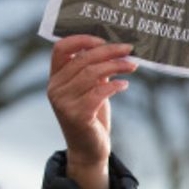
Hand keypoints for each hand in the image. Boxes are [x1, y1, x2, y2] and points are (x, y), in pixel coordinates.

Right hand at [46, 35, 136, 188]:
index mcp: (55, 78)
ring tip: (133, 65)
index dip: (81, 39)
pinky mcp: (77, 115)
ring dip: (116, 66)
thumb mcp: (91, 90)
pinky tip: (125, 85)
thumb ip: (95, 71)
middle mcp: (55, 88)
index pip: (60, 49)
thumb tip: (115, 49)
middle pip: (82, 59)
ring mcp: (63, 102)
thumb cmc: (92, 116)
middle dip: (109, 51)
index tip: (104, 39)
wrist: (89, 149)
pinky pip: (98, 93)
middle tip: (129, 49)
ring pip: (92, 74)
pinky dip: (114, 86)